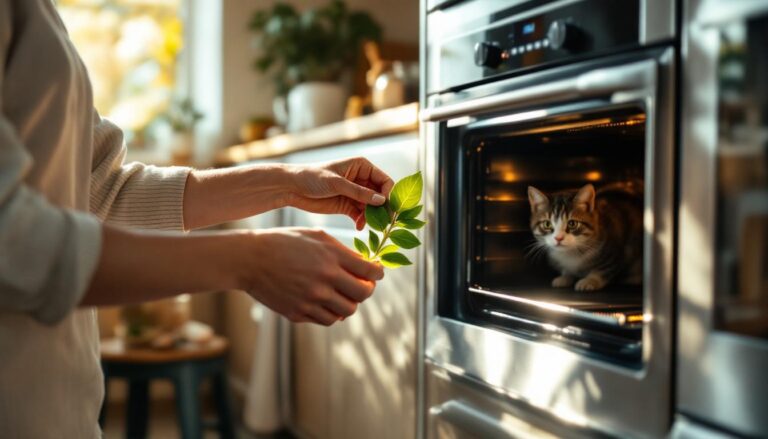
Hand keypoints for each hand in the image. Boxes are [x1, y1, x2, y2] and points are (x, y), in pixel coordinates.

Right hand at [242, 228, 383, 324]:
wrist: (250, 260)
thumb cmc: (285, 243)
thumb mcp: (317, 236)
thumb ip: (343, 251)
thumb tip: (365, 265)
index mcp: (331, 257)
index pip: (370, 271)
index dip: (378, 273)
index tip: (377, 273)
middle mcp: (324, 280)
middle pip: (363, 295)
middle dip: (367, 289)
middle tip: (363, 285)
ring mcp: (311, 299)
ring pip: (347, 311)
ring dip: (349, 303)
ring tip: (342, 294)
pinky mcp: (299, 313)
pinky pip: (327, 319)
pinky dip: (332, 312)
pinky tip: (326, 301)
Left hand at [286, 157, 394, 229]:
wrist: (292, 188)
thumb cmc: (313, 177)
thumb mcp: (337, 183)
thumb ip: (359, 192)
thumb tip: (381, 200)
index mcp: (362, 166)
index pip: (384, 180)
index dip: (387, 194)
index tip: (385, 207)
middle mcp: (361, 179)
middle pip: (380, 195)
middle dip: (381, 208)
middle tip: (381, 221)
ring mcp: (355, 194)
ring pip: (372, 208)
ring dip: (371, 217)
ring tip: (366, 224)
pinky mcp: (347, 206)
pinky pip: (361, 215)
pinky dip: (362, 221)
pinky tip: (358, 226)